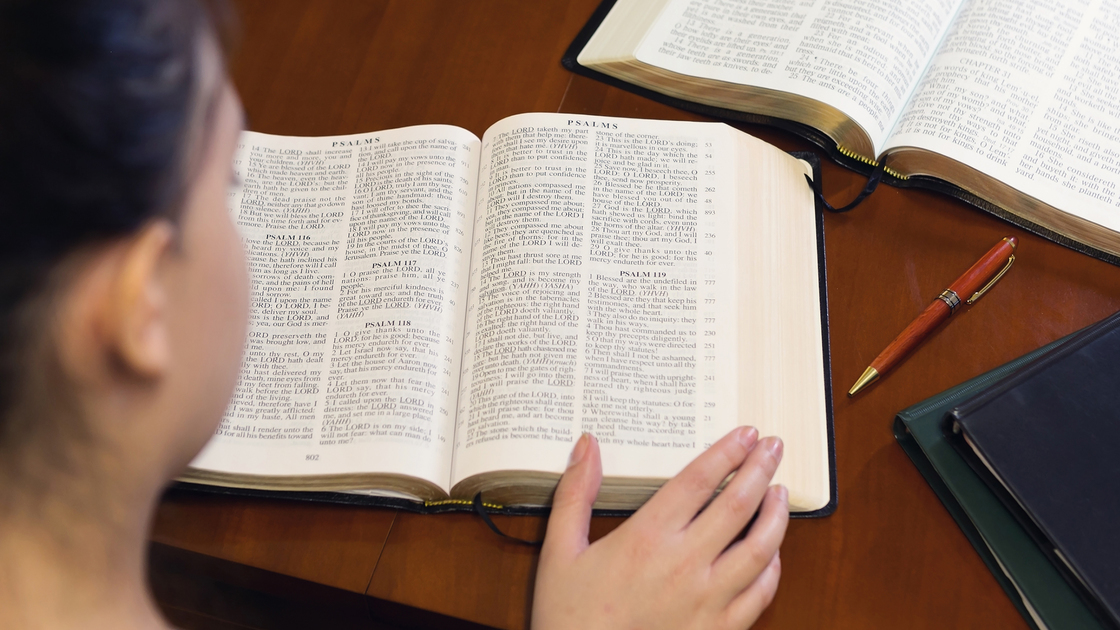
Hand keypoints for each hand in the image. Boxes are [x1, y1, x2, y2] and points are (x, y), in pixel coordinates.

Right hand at [532, 427, 787, 629]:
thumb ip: (574, 494)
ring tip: (780, 492)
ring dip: (776, 515)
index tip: (746, 434)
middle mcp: (685, 564)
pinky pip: (760, 594)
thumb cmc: (569, 617)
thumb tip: (586, 445)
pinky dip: (773, 568)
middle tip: (774, 447)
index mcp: (647, 537)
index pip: (699, 481)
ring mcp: (707, 600)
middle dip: (761, 469)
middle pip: (737, 504)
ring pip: (760, 548)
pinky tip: (773, 552)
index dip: (727, 452)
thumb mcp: (560, 551)